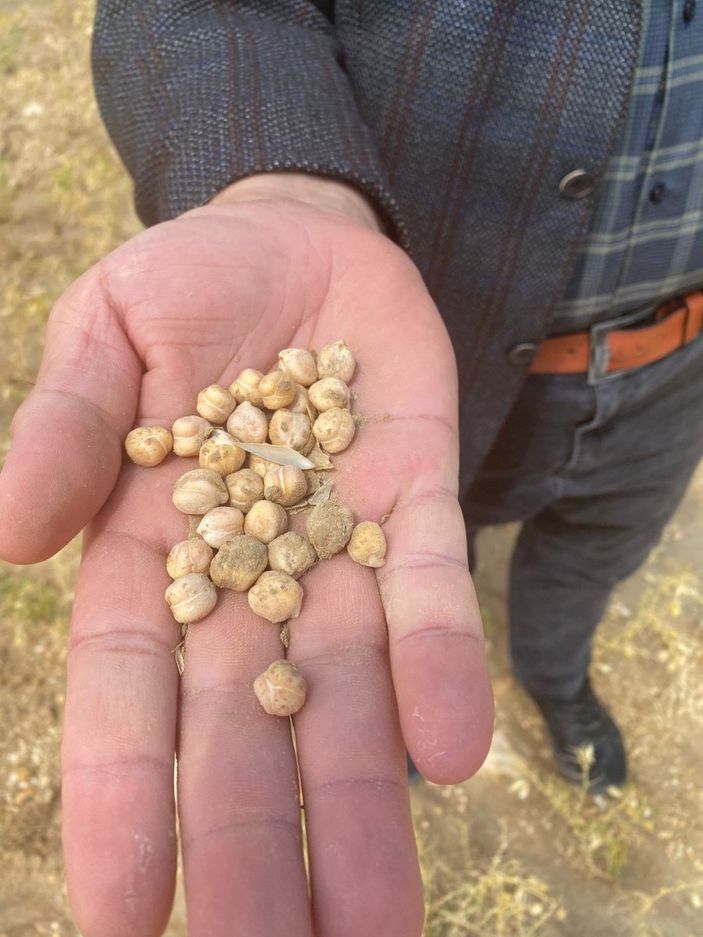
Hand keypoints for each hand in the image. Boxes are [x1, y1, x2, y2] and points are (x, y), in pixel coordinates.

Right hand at [0, 175, 492, 936]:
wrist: (293, 241)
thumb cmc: (180, 289)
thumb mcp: (100, 336)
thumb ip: (60, 428)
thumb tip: (7, 531)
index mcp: (147, 551)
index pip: (130, 696)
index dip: (125, 801)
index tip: (120, 919)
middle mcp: (246, 575)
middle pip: (246, 731)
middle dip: (255, 848)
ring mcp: (337, 545)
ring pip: (348, 694)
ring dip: (362, 803)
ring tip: (382, 924)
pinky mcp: (415, 500)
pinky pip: (430, 591)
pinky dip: (438, 663)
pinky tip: (451, 748)